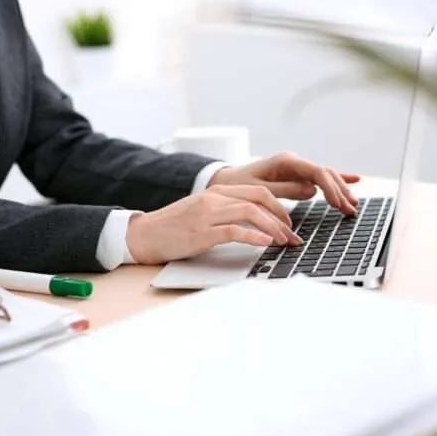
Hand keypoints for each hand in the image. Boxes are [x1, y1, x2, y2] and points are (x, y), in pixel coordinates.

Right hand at [126, 185, 302, 264]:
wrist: (144, 235)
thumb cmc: (174, 227)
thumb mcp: (203, 212)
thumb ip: (227, 211)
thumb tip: (257, 223)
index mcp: (217, 191)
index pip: (258, 191)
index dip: (279, 206)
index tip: (289, 223)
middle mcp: (214, 198)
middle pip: (259, 198)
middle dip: (282, 217)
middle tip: (292, 234)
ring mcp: (207, 214)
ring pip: (251, 212)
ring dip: (273, 228)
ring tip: (283, 241)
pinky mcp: (201, 233)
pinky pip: (234, 231)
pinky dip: (254, 237)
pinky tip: (265, 244)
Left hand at [209, 152, 360, 214]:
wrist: (226, 181)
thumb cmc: (238, 185)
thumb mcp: (259, 190)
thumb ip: (285, 190)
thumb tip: (312, 191)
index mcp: (286, 162)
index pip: (316, 172)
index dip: (330, 188)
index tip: (338, 204)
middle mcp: (294, 161)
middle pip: (325, 173)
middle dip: (340, 191)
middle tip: (350, 209)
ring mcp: (296, 167)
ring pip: (325, 175)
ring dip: (340, 189)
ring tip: (352, 205)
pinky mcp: (296, 174)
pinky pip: (320, 177)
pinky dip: (336, 181)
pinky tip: (354, 180)